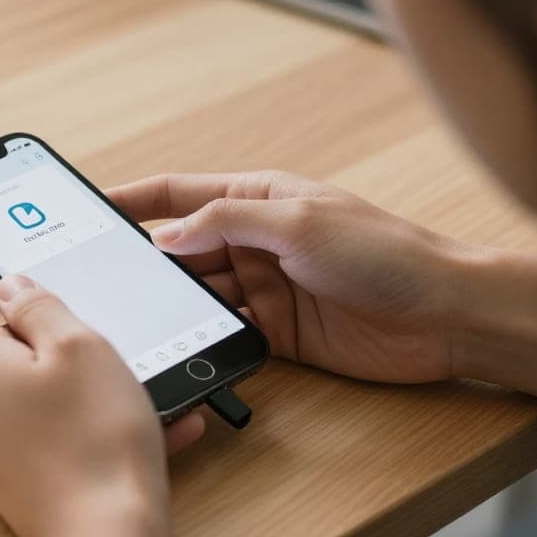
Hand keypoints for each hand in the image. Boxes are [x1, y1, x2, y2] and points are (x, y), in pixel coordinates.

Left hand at [0, 274, 197, 536]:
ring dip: (66, 389)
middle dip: (37, 343)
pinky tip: (127, 431)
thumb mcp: (79, 344)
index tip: (8, 277)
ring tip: (129, 395)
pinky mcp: (1, 481)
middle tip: (91, 345)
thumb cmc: (96, 438)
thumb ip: (39, 305)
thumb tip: (11, 286)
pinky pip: (35, 436)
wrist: (106, 536)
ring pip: (19, 398)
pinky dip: (72, 428)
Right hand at [107, 171, 465, 383]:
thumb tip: (166, 236)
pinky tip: (179, 342)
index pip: (178, 194)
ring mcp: (263, 288)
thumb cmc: (386, 253)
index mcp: (257, 198)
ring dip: (170, 303)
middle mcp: (254, 241)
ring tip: (133, 314)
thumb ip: (225, 222)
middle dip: (143, 261)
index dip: (133, 200)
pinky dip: (200, 337)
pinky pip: (222, 332)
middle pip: (180, 249)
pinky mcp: (275, 332)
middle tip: (100, 277)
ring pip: (196, 294)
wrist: (447, 315)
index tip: (89, 207)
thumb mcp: (296, 222)